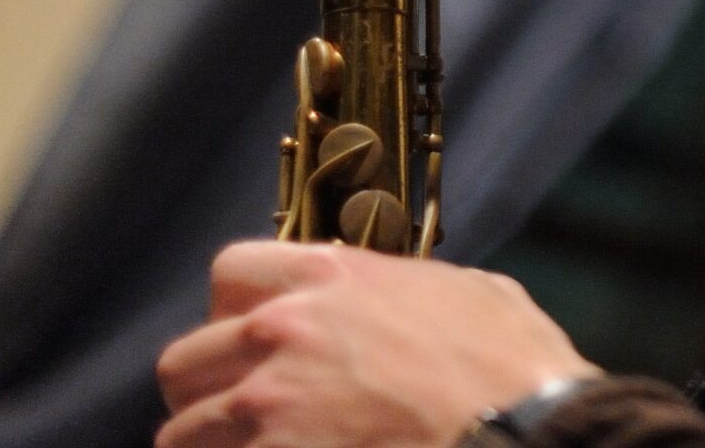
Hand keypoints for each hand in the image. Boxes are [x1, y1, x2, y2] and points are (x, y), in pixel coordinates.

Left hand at [156, 240, 598, 447]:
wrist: (522, 433)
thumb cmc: (513, 366)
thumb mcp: (470, 292)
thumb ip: (411, 287)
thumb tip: (408, 300)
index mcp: (330, 276)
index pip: (229, 272)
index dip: (233, 311)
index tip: (251, 340)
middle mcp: (283, 333)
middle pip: (184, 362)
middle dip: (206, 391)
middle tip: (240, 415)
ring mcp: (270, 407)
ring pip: (182, 435)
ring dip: (212, 447)